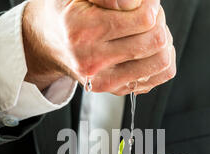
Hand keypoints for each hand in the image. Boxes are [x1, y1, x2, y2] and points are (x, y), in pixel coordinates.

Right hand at [22, 0, 175, 93]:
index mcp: (85, 31)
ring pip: (161, 61)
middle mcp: (94, 60)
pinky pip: (159, 76)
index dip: (151, 4)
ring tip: (147, 31)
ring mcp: (106, 79)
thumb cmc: (65, 13)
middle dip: (158, 21)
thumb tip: (135, 3)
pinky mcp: (115, 89)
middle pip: (155, 40)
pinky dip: (163, 59)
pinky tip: (148, 48)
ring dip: (163, 41)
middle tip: (146, 14)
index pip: (144, 19)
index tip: (144, 1)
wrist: (46, 44)